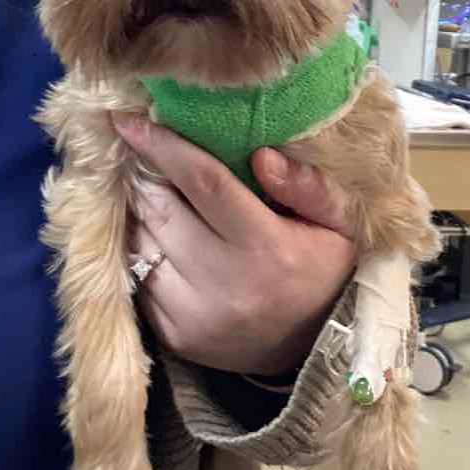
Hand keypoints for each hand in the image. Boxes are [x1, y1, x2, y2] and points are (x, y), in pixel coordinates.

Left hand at [113, 114, 356, 375]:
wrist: (313, 349)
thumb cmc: (323, 272)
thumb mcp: (339, 226)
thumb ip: (309, 187)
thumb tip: (262, 155)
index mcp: (267, 250)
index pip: (205, 183)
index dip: (166, 147)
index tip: (131, 120)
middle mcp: (225, 285)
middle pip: (163, 210)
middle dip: (146, 174)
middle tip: (140, 149)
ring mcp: (193, 315)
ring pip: (142, 242)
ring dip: (139, 210)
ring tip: (148, 187)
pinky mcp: (175, 335)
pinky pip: (139, 277)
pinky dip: (141, 247)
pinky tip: (154, 231)